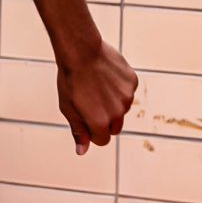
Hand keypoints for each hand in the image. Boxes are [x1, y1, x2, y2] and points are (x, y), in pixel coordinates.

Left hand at [57, 39, 137, 153]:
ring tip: (96, 86)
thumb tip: (82, 152)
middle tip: (90, 102)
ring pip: (122, 109)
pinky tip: (105, 76)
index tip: (84, 117)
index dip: (91, 131)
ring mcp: (127, 97)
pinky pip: (127, 92)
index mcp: (100, 122)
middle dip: (104, 120)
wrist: (81, 50)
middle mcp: (117, 113)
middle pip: (114, 128)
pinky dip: (118, 88)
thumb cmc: (70, 80)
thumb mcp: (68, 108)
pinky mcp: (133, 82)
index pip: (102, 140)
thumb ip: (78, 131)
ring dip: (112, 103)